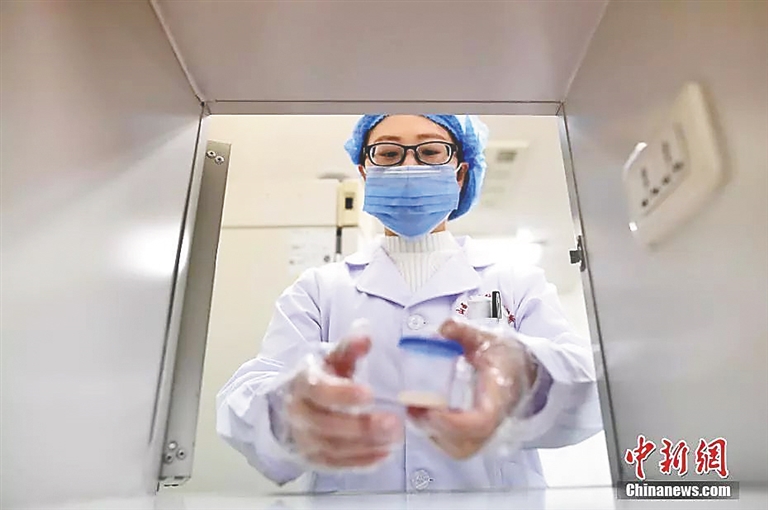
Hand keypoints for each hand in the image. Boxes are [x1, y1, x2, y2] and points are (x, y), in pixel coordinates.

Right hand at [280, 333, 402, 469]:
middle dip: (360, 426)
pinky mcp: (312, 459)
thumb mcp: (333, 360)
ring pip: (332, 447)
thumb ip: (350, 348)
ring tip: (394, 438)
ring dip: (365, 445)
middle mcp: (298, 413)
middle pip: (326, 424)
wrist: (291, 405)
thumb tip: (366, 335)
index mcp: (302, 383)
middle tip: (393, 423)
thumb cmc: (321, 379)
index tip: (369, 394)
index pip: (318, 390)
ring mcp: (303, 439)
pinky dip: (360, 462)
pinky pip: (336, 464)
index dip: (342, 393)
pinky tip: (383, 454)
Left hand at [406, 318, 536, 458]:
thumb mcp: (488, 339)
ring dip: (432, 434)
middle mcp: (494, 421)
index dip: (453, 422)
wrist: (524, 371)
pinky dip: (436, 435)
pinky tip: (423, 415)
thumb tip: (444, 329)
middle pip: (465, 444)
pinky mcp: (476, 434)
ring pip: (458, 448)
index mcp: (499, 397)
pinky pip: (455, 445)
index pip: (480, 423)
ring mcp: (486, 431)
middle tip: (413, 408)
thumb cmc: (506, 357)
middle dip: (435, 430)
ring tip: (413, 410)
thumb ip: (465, 332)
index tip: (430, 409)